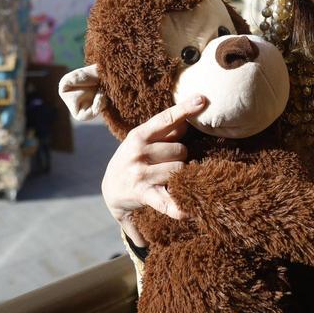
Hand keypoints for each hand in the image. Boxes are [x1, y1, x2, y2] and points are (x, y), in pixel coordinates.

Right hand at [102, 96, 206, 246]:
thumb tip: (187, 120)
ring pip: (179, 170)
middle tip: (169, 162)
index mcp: (138, 135)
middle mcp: (138, 152)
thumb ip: (164, 131)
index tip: (202, 100)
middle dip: (181, 156)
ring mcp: (140, 174)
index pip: (165, 119)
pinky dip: (176, 207)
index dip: (185, 109)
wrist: (111, 189)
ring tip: (169, 177)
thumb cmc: (133, 160)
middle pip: (180, 150)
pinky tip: (187, 212)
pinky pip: (165, 201)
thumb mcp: (142, 141)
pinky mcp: (143, 195)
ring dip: (181, 175)